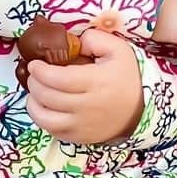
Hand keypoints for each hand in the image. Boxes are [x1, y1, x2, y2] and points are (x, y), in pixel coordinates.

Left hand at [25, 29, 145, 144]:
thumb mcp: (117, 49)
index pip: (59, 79)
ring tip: (35, 92)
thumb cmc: (126, 75)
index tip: (34, 64)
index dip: (40, 71)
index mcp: (96, 82)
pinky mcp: (80, 138)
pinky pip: (53, 132)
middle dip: (34, 83)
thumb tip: (69, 42)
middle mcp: (88, 106)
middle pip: (49, 97)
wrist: (142, 107)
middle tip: (34, 75)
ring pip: (46, 119)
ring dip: (34, 104)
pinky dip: (43, 119)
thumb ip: (93, 39)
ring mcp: (83, 125)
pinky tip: (45, 107)